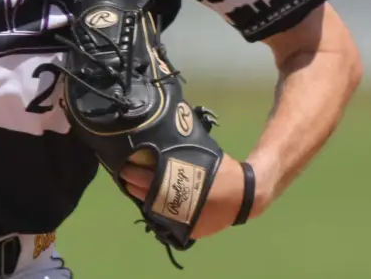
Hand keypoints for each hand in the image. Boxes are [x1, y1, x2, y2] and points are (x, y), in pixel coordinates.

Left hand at [122, 156, 253, 240]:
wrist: (246, 196)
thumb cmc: (222, 171)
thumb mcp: (200, 155)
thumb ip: (179, 154)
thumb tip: (159, 139)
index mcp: (182, 186)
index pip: (149, 181)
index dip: (134, 174)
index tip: (124, 166)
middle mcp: (180, 207)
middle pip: (148, 196)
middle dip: (133, 185)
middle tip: (124, 174)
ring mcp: (184, 221)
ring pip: (154, 211)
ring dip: (143, 198)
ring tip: (133, 187)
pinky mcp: (189, 231)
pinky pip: (167, 221)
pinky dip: (158, 211)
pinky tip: (151, 201)